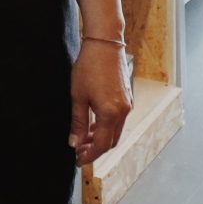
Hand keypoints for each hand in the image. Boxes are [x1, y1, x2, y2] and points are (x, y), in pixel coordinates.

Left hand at [69, 40, 133, 165]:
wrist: (105, 43)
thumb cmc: (89, 67)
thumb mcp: (78, 96)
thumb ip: (78, 122)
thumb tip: (75, 143)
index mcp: (111, 113)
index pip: (102, 145)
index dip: (90, 155)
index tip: (78, 160)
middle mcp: (124, 112)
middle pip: (112, 141)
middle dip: (96, 150)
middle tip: (79, 152)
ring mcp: (128, 105)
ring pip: (116, 131)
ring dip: (101, 138)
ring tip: (83, 139)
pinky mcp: (128, 98)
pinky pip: (118, 120)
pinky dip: (107, 127)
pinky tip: (93, 124)